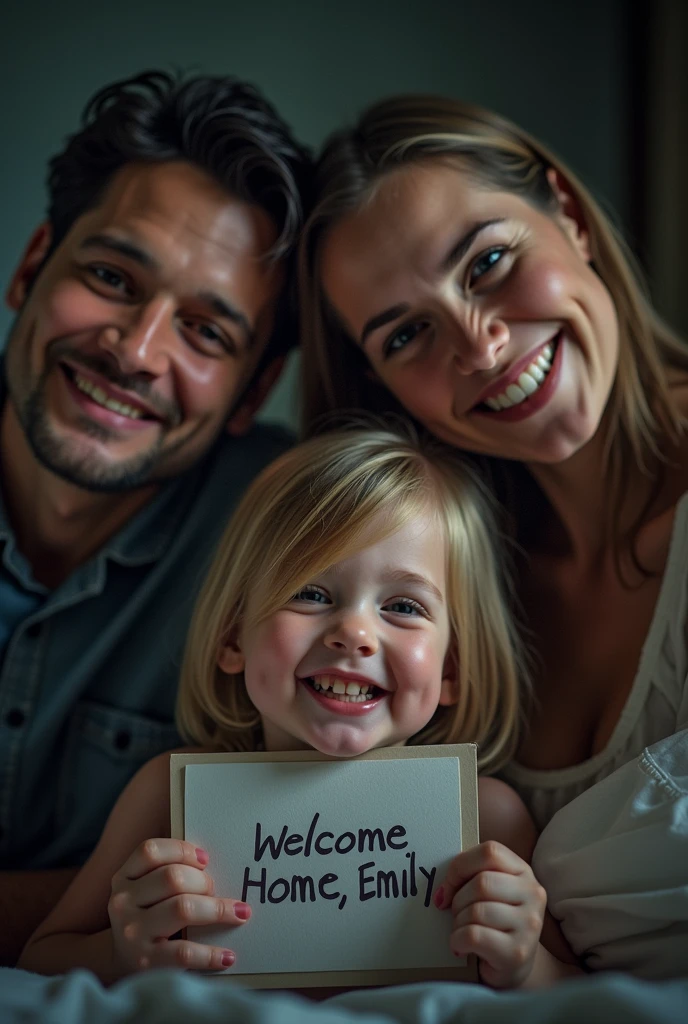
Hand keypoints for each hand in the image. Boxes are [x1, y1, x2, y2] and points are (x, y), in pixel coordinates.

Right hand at [108, 839, 250, 974]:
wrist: (120, 966)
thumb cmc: (146, 918)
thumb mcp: (144, 891)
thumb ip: (166, 872)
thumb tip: (211, 863)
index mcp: (124, 878)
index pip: (150, 851)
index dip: (182, 850)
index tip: (205, 859)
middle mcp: (123, 903)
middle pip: (172, 878)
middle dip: (203, 881)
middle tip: (215, 890)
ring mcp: (132, 933)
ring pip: (182, 908)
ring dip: (217, 909)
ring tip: (238, 914)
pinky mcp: (146, 962)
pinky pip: (185, 952)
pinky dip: (211, 953)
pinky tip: (228, 956)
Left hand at [434, 840, 546, 988]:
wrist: (514, 965)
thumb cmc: (494, 922)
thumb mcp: (489, 891)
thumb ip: (471, 876)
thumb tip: (442, 891)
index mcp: (523, 871)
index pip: (490, 852)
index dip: (461, 866)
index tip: (449, 885)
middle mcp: (533, 894)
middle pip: (481, 883)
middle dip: (458, 899)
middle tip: (456, 913)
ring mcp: (529, 925)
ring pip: (476, 911)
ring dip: (458, 922)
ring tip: (462, 931)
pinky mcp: (518, 952)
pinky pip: (473, 936)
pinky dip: (457, 940)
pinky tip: (461, 946)